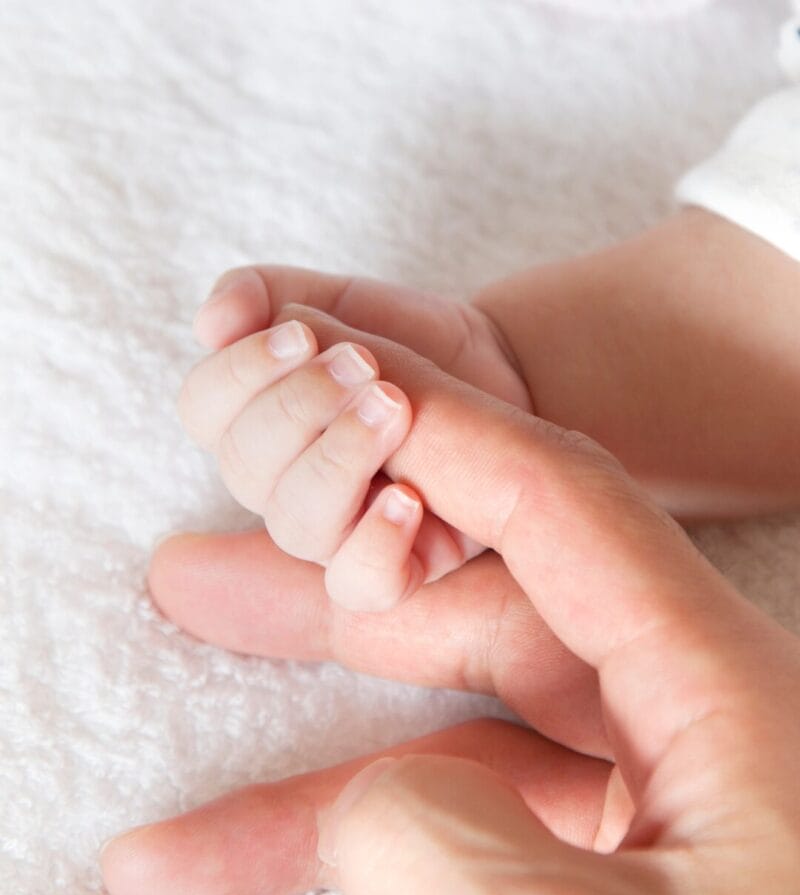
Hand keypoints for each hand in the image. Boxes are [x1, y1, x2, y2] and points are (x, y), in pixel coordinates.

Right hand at [105, 345, 799, 894]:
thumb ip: (462, 865)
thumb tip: (364, 814)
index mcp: (713, 696)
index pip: (549, 509)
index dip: (435, 435)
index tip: (332, 393)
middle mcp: (677, 743)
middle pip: (463, 634)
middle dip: (316, 620)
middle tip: (190, 587)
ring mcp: (647, 839)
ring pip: (449, 787)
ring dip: (304, 827)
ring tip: (163, 863)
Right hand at [158, 306, 605, 755]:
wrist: (487, 375)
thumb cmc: (403, 341)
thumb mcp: (340, 300)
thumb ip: (269, 295)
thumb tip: (209, 323)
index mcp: (253, 421)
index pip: (203, 409)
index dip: (241, 372)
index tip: (302, 332)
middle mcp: (281, 486)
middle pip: (245, 467)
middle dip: (299, 407)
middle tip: (361, 363)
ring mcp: (333, 534)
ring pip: (296, 525)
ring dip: (337, 459)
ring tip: (394, 405)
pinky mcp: (393, 566)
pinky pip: (359, 585)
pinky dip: (375, 543)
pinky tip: (410, 497)